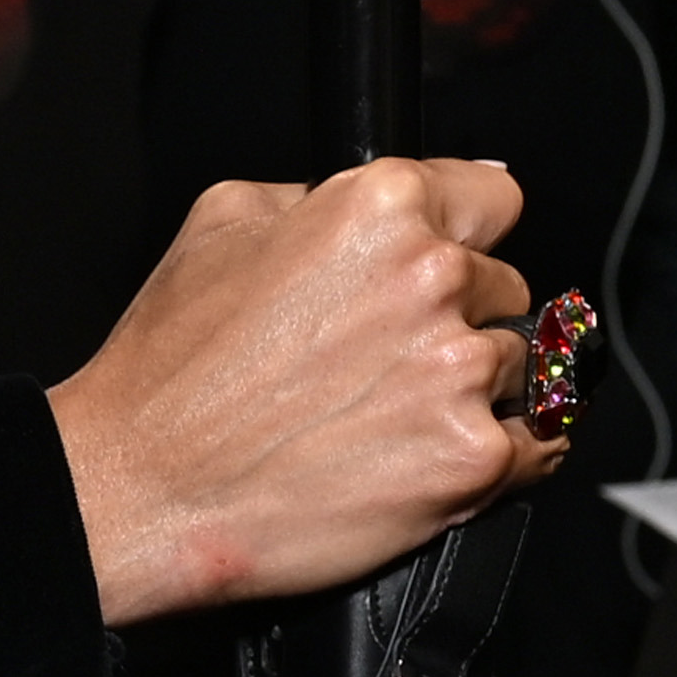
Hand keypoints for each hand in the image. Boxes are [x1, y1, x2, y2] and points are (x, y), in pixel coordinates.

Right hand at [45, 157, 545, 621]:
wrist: (136, 492)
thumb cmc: (167, 373)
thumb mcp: (221, 224)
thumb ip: (325, 193)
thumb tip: (418, 184)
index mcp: (381, 208)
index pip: (494, 200)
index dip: (465, 236)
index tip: (451, 264)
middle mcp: (433, 278)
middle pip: (507, 288)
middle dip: (460, 318)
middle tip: (380, 362)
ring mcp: (459, 370)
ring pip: (521, 365)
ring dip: (475, 388)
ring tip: (385, 416)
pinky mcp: (473, 456)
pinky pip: (540, 444)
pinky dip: (505, 454)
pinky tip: (436, 455)